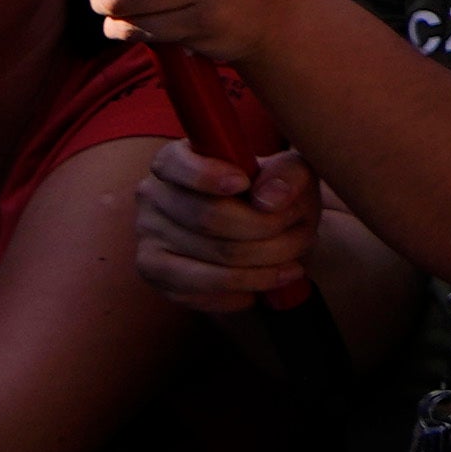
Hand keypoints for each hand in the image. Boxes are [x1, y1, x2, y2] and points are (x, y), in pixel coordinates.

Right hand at [122, 139, 324, 316]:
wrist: (264, 233)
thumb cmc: (274, 194)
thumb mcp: (292, 173)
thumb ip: (287, 174)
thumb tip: (270, 198)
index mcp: (175, 160)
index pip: (176, 164)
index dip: (207, 175)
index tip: (243, 182)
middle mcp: (153, 196)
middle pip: (209, 218)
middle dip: (267, 229)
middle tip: (302, 232)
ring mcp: (147, 237)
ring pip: (212, 260)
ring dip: (265, 265)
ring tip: (294, 263)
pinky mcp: (155, 274)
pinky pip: (201, 291)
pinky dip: (244, 289)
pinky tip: (270, 281)